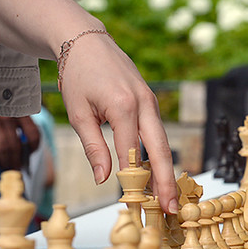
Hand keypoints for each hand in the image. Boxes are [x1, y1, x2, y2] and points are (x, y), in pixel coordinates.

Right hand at [0, 112, 39, 169]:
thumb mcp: (11, 100)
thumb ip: (18, 115)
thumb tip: (23, 141)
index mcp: (22, 110)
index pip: (34, 134)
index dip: (34, 148)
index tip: (30, 154)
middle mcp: (10, 115)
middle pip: (17, 146)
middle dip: (18, 161)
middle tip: (17, 170)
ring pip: (4, 148)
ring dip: (6, 162)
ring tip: (6, 168)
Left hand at [59, 33, 177, 213]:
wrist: (88, 42)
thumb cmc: (79, 74)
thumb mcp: (78, 113)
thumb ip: (93, 147)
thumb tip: (104, 178)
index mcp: (123, 106)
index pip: (131, 152)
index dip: (134, 180)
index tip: (138, 204)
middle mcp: (143, 104)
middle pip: (160, 149)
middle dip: (166, 181)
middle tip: (169, 207)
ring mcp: (150, 102)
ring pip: (162, 142)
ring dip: (165, 171)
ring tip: (166, 197)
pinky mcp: (150, 102)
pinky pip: (157, 133)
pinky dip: (158, 155)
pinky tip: (157, 173)